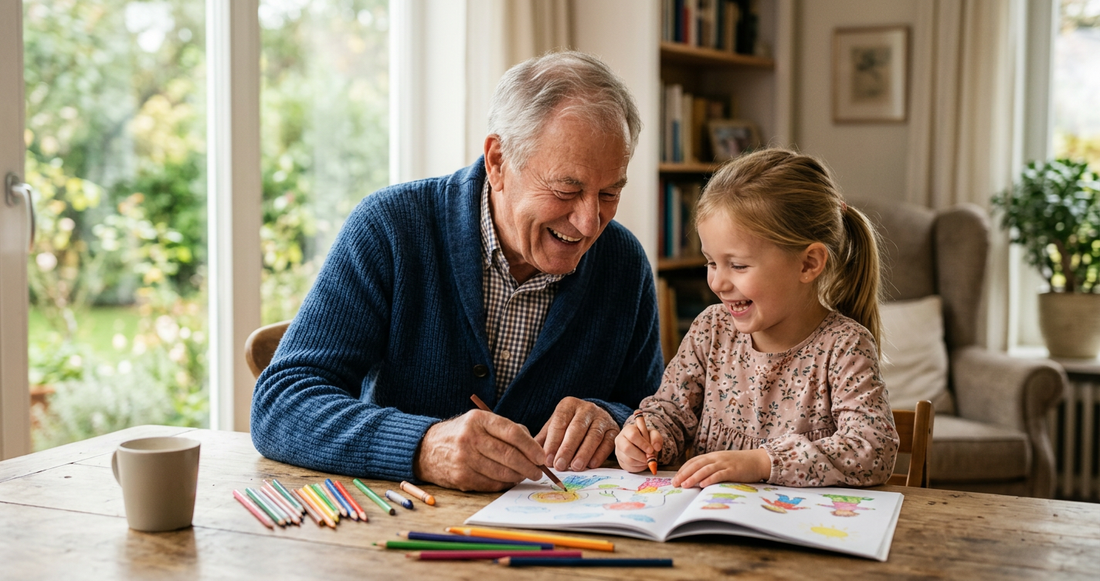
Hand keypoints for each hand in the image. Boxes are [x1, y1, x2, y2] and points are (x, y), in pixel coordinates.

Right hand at [413, 410, 545, 491]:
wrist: (427, 449)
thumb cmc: (462, 434)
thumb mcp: (480, 422)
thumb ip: (506, 429)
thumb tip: (533, 447)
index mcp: (478, 420)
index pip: (512, 433)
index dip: (531, 446)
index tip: (541, 456)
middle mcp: (470, 437)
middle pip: (509, 455)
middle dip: (529, 466)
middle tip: (538, 472)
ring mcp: (464, 458)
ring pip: (501, 472)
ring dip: (518, 477)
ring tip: (525, 476)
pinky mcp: (461, 476)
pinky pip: (490, 483)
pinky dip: (504, 483)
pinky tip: (509, 480)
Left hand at [534, 397, 618, 471]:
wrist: (595, 418)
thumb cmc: (569, 425)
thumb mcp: (555, 426)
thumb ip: (544, 439)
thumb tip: (531, 455)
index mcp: (568, 405)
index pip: (559, 422)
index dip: (553, 442)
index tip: (547, 459)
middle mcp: (586, 408)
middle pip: (577, 429)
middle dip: (567, 449)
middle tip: (559, 466)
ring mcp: (602, 418)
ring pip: (593, 435)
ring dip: (583, 453)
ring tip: (575, 467)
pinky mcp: (614, 429)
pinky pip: (608, 442)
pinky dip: (600, 454)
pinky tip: (591, 465)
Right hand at [614, 419, 662, 472]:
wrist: (642, 446)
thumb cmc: (647, 438)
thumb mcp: (653, 434)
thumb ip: (656, 438)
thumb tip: (656, 447)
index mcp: (628, 429)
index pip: (633, 435)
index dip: (642, 444)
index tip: (651, 450)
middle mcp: (620, 439)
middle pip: (627, 448)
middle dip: (640, 455)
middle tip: (649, 457)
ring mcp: (618, 451)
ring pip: (628, 459)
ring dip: (640, 462)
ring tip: (647, 460)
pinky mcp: (620, 461)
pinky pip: (629, 466)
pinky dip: (638, 467)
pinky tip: (643, 462)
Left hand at [671, 449, 771, 487]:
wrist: (759, 460)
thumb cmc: (741, 464)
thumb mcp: (723, 463)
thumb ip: (712, 468)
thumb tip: (698, 479)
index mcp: (713, 456)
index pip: (694, 461)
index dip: (683, 469)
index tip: (675, 478)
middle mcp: (717, 458)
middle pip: (696, 464)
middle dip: (684, 474)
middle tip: (675, 483)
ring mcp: (725, 463)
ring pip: (706, 469)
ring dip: (694, 477)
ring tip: (685, 485)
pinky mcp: (733, 470)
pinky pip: (720, 474)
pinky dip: (710, 479)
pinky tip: (703, 484)